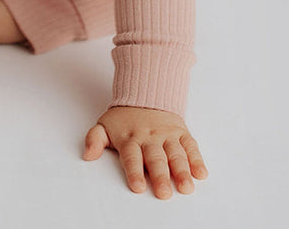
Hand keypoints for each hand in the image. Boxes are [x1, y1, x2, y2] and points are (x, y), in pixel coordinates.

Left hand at [82, 106, 207, 198]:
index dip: (135, 172)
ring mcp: (167, 135)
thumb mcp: (104, 125)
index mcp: (131, 138)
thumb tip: (87, 155)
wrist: (146, 94)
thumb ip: (94, 139)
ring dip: (182, 171)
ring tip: (186, 187)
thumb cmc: (124, 119)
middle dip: (160, 176)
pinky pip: (191, 145)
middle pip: (156, 159)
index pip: (132, 157)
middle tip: (164, 193)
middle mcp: (150, 137)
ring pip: (176, 153)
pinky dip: (197, 159)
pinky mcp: (181, 132)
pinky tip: (201, 173)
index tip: (138, 187)